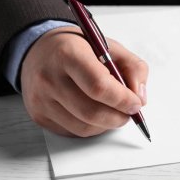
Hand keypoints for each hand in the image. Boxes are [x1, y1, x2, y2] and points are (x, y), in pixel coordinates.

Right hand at [20, 26, 147, 136]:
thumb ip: (133, 68)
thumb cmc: (79, 48)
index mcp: (68, 54)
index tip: (136, 103)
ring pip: (84, 127)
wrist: (40, 51)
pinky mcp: (39, 115)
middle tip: (129, 113)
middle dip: (118, 117)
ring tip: (113, 112)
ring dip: (107, 125)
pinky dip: (92, 127)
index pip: (99, 86)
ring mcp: (41, 99)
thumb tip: (140, 97)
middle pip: (91, 112)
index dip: (122, 99)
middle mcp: (50, 77)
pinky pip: (73, 132)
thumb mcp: (110, 47)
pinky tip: (95, 114)